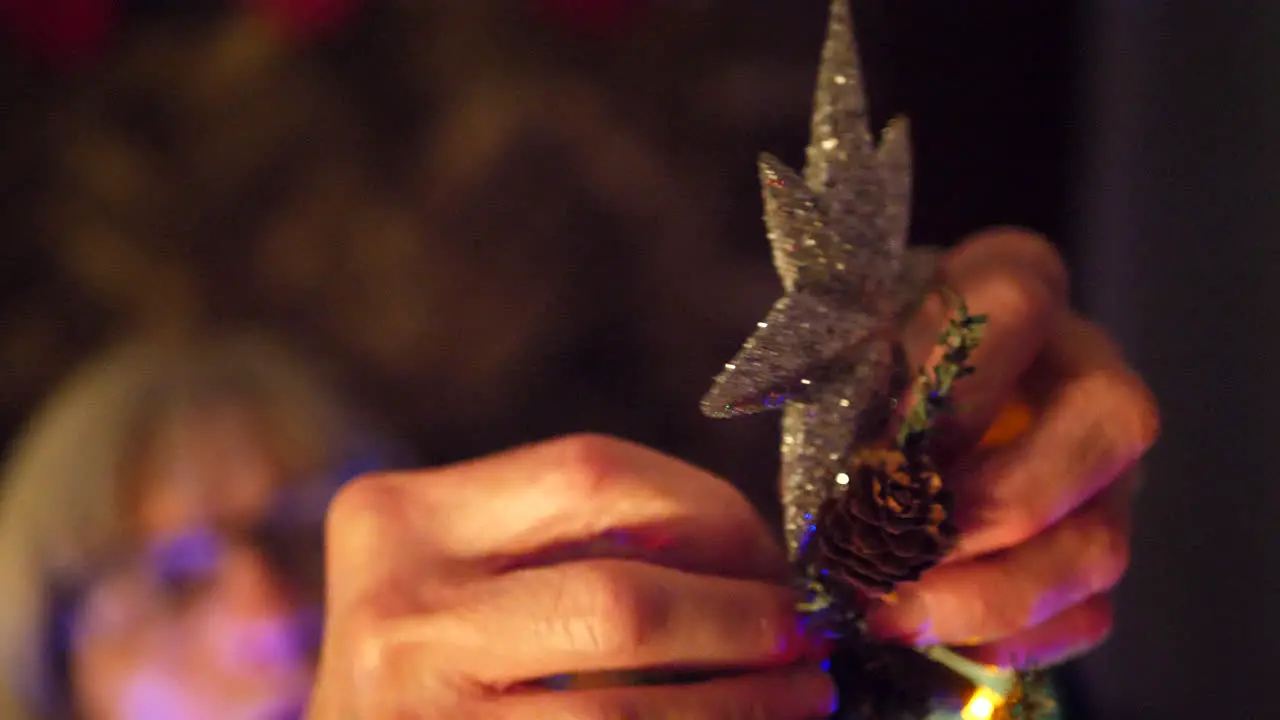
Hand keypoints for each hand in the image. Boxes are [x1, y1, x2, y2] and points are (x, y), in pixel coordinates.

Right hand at [308, 435, 835, 717]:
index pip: (591, 471)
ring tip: (802, 696)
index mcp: (399, 518)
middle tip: (804, 633)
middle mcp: (394, 614)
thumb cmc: (420, 676)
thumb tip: (751, 562)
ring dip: (741, 703)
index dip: (709, 510)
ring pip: (627, 711)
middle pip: (620, 596)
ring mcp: (418, 716)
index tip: (767, 552)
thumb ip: (570, 549)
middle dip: (742, 618)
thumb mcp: (456, 583)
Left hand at [867, 228, 1160, 668]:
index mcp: (1018, 286)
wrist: (893, 399)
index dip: (953, 384)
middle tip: (891, 550)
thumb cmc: (862, 366)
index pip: (1015, 300)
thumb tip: (853, 494)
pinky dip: (1012, 639)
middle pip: (1106, 427)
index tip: (881, 449)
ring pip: (1099, 543)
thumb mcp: (846, 348)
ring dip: (990, 595)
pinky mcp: (1096, 544)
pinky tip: (937, 635)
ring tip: (894, 614)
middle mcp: (1087, 370)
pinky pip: (1088, 612)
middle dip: (989, 506)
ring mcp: (1109, 469)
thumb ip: (852, 391)